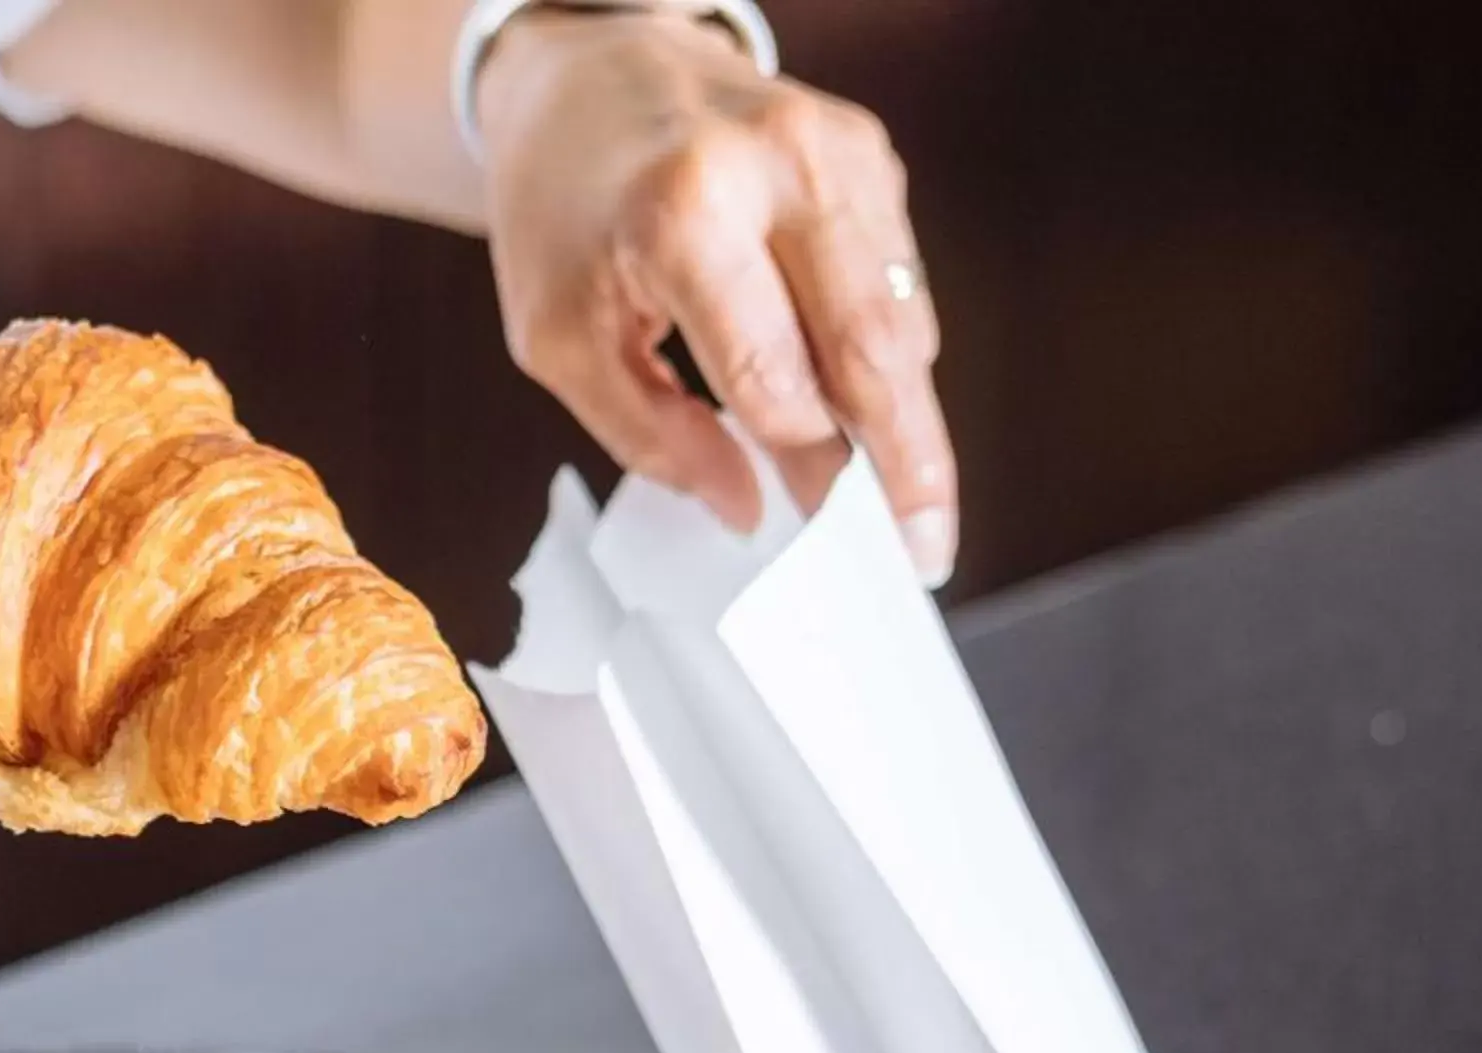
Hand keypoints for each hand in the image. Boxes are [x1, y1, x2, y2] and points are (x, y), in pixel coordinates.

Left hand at [474, 11, 955, 580]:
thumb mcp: (558, 335)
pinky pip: (899, 281)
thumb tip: (746, 508)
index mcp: (684, 213)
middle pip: (872, 349)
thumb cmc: (562, 212)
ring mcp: (838, 152)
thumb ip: (646, 432)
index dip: (810, 471)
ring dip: (909, 418)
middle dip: (906, 463)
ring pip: (903, 319)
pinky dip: (889, 353)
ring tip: (909, 505)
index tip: (829, 545)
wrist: (589, 71)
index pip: (776, 378)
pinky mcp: (869, 152)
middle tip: (923, 553)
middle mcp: (780, 169)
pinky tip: (866, 404)